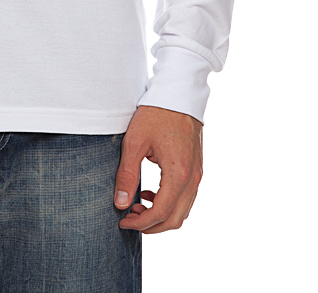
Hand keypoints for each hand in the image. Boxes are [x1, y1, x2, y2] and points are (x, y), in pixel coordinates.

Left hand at [113, 104, 202, 233]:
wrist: (178, 93)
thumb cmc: (155, 113)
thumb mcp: (134, 141)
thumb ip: (127, 174)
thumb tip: (120, 204)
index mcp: (178, 173)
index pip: (161, 213)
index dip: (140, 223)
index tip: (122, 221)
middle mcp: (192, 178)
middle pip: (175, 219)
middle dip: (151, 226)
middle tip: (129, 218)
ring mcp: (197, 174)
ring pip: (183, 211)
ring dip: (161, 215)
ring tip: (137, 205)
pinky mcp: (197, 168)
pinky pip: (186, 198)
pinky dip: (169, 203)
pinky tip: (150, 192)